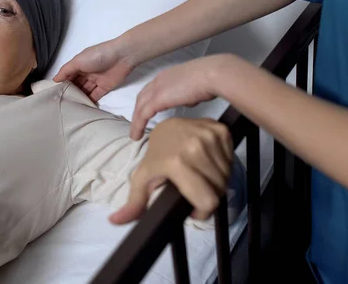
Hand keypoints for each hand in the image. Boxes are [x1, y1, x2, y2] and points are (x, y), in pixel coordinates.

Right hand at [52, 39, 133, 101]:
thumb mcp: (78, 61)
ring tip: (70, 109)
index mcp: (79, 64)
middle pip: (76, 84)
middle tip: (61, 104)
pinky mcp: (105, 88)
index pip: (68, 75)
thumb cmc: (98, 55)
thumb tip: (54, 80)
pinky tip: (82, 109)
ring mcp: (96, 80)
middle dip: (70, 92)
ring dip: (79, 98)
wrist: (122, 56)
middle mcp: (87, 72)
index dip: (62, 84)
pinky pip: (95, 96)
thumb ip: (66, 70)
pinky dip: (90, 101)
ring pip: (85, 91)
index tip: (54, 94)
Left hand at [109, 118, 233, 224]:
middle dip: (209, 196)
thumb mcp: (143, 179)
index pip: (208, 200)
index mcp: (177, 163)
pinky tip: (208, 163)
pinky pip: (231, 159)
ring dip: (217, 181)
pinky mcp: (222, 130)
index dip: (203, 211)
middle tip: (196, 191)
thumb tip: (116, 221)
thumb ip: (133, 203)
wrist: (166, 126)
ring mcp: (211, 137)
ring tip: (201, 177)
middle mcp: (196, 148)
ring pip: (227, 175)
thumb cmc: (156, 156)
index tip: (195, 209)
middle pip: (219, 189)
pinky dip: (222, 166)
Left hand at [130, 54, 237, 139]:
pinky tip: (136, 135)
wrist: (213, 74)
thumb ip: (188, 95)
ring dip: (135, 121)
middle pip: (142, 97)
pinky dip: (138, 125)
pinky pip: (143, 114)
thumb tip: (187, 102)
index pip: (152, 89)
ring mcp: (158, 88)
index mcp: (168, 76)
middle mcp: (160, 80)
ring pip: (140, 106)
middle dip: (138, 111)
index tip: (146, 113)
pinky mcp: (158, 98)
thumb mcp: (195, 88)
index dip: (147, 101)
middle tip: (137, 125)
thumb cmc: (211, 80)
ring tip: (134, 135)